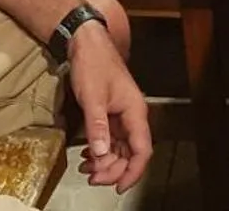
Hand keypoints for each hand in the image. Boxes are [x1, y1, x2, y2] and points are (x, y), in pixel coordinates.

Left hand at [66, 25, 152, 190]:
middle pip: (130, 153)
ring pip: (119, 148)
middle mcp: (131, 115)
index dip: (133, 172)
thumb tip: (100, 153)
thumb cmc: (93, 63)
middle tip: (91, 177)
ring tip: (85, 168)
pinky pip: (110, 139)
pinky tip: (86, 155)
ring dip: (104, 162)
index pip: (142, 150)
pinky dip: (99, 150)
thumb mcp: (92, 96)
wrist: (85, 42)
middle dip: (112, 169)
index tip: (118, 187)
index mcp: (135, 111)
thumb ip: (97, 126)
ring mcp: (121, 114)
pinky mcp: (110, 113)